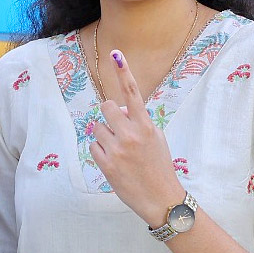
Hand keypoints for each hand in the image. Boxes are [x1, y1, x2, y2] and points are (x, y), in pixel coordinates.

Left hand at [89, 50, 185, 226]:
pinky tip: (114, 162)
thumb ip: (138, 121)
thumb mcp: (156, 139)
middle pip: (106, 107)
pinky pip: (93, 146)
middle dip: (109, 115)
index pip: (133, 93)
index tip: (115, 54)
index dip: (123, 72)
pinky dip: (100, 152)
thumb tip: (118, 109)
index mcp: (146, 126)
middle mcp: (131, 134)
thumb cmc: (159, 166)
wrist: (160, 198)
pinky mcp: (106, 164)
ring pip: (97, 128)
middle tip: (117, 129)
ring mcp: (117, 149)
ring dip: (104, 136)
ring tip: (120, 151)